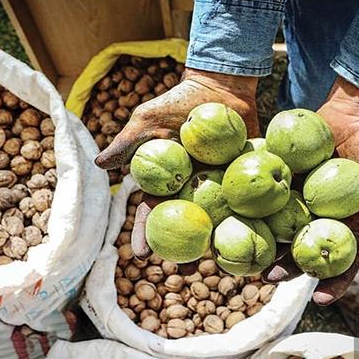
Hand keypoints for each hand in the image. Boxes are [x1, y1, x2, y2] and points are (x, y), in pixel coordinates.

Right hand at [95, 67, 258, 262]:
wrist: (219, 87)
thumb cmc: (178, 103)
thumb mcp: (148, 119)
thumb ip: (127, 143)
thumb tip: (99, 165)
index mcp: (166, 183)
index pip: (151, 213)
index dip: (145, 234)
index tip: (141, 256)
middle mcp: (192, 191)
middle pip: (185, 226)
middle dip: (182, 250)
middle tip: (182, 271)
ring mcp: (220, 188)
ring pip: (217, 221)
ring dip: (218, 243)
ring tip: (222, 265)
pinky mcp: (247, 180)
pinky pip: (250, 202)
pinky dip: (254, 219)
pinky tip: (259, 239)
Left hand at [268, 77, 358, 305]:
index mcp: (351, 223)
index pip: (343, 259)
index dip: (333, 281)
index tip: (320, 300)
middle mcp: (323, 215)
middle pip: (303, 247)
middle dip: (287, 266)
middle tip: (268, 278)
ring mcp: (301, 197)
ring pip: (280, 226)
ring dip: (265, 242)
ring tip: (246, 256)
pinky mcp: (285, 177)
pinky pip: (267, 195)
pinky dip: (253, 207)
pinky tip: (236, 218)